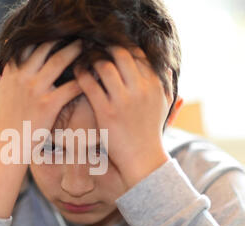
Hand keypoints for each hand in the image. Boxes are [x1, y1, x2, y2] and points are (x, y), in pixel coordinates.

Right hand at [0, 40, 82, 135]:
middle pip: (45, 47)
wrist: (9, 144)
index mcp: (12, 72)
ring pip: (58, 61)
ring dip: (75, 51)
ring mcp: (35, 90)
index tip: (58, 33)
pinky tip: (92, 76)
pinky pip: (70, 87)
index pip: (28, 45)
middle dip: (63, 39)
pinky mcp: (48, 105)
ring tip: (87, 47)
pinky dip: (83, 80)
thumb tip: (0, 59)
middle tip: (78, 36)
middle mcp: (22, 77)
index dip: (44, 36)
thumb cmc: (5, 118)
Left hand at [74, 46, 172, 188]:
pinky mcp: (106, 112)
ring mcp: (123, 100)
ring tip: (83, 60)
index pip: (137, 54)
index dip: (122, 47)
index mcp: (154, 84)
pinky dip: (80, 75)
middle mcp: (140, 88)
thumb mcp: (163, 106)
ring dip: (91, 59)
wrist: (142, 159)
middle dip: (105, 48)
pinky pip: (89, 84)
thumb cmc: (150, 131)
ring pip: (103, 66)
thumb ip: (166, 85)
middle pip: (120, 54)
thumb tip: (167, 68)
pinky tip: (76, 73)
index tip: (110, 48)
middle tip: (94, 49)